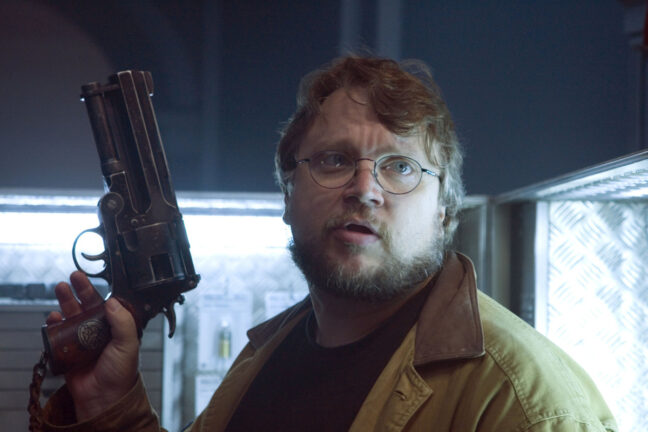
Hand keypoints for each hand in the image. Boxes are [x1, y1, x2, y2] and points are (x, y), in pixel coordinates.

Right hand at [46, 271, 139, 420]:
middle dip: (78, 291)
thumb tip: (112, 301)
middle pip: (86, 306)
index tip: (87, 278)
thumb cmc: (121, 374)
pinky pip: (59, 335)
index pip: (105, 304)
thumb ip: (122, 321)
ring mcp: (83, 341)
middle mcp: (99, 332)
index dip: (96, 290)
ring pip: (72, 317)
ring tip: (60, 290)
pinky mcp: (69, 352)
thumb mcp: (128, 343)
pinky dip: (54, 325)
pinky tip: (53, 318)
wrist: (104, 398)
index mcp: (116, 328)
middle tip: (72, 278)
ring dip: (65, 303)